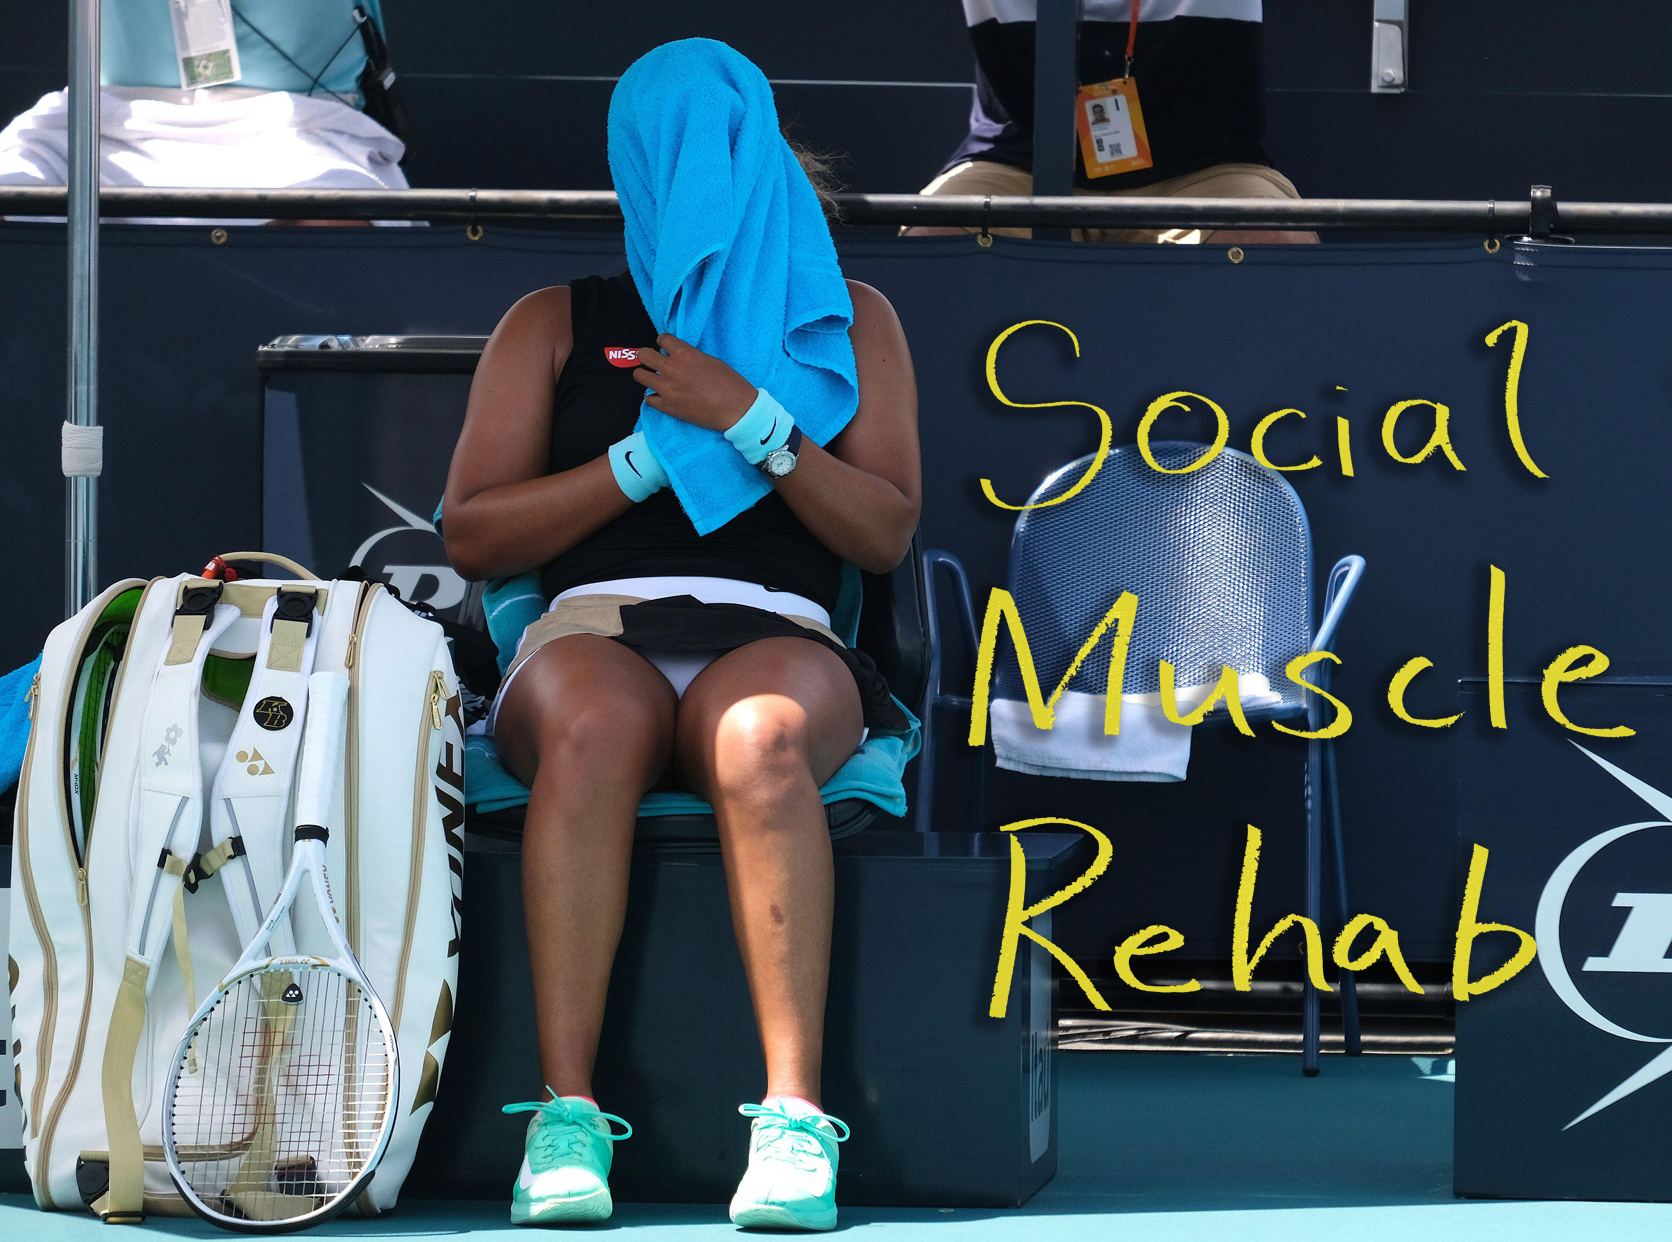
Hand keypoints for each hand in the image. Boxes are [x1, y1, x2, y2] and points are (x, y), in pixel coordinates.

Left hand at [631, 334, 758, 431]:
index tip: (664, 347)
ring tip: (652, 379)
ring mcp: (666, 388)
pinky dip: (654, 397)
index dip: (663, 342)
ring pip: (640, 376)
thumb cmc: (730, 383)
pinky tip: (661, 398)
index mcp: (684, 353)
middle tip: (653, 362)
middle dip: (646, 356)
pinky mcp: (666, 406)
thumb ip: (692, 357)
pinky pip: (648, 399)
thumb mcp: (711, 361)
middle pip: (643, 354)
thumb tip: (682, 359)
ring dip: (645, 375)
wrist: (735, 409)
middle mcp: (671, 368)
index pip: (662, 339)